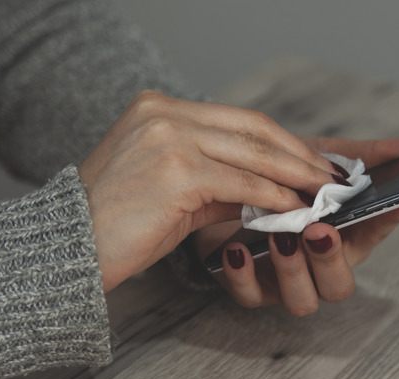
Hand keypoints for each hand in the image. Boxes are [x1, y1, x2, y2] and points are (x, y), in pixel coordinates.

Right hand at [78, 91, 344, 291]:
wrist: (68, 249)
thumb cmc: (118, 223)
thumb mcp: (173, 189)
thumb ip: (219, 181)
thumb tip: (270, 191)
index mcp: (159, 108)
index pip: (239, 119)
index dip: (282, 141)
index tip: (312, 160)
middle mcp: (164, 113)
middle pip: (253, 129)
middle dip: (298, 155)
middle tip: (331, 176)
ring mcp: (169, 138)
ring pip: (253, 154)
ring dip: (295, 175)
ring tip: (323, 193)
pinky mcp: (177, 171)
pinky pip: (241, 184)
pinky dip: (273, 197)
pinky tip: (294, 208)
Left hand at [195, 136, 398, 315]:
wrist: (230, 184)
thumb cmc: (283, 178)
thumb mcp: (324, 159)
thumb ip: (371, 156)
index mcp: (346, 237)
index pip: (376, 233)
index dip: (389, 220)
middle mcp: (320, 266)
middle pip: (339, 285)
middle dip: (330, 260)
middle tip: (319, 230)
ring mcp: (286, 281)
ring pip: (302, 300)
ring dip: (292, 271)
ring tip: (278, 238)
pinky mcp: (249, 286)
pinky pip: (250, 296)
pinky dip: (243, 276)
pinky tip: (236, 249)